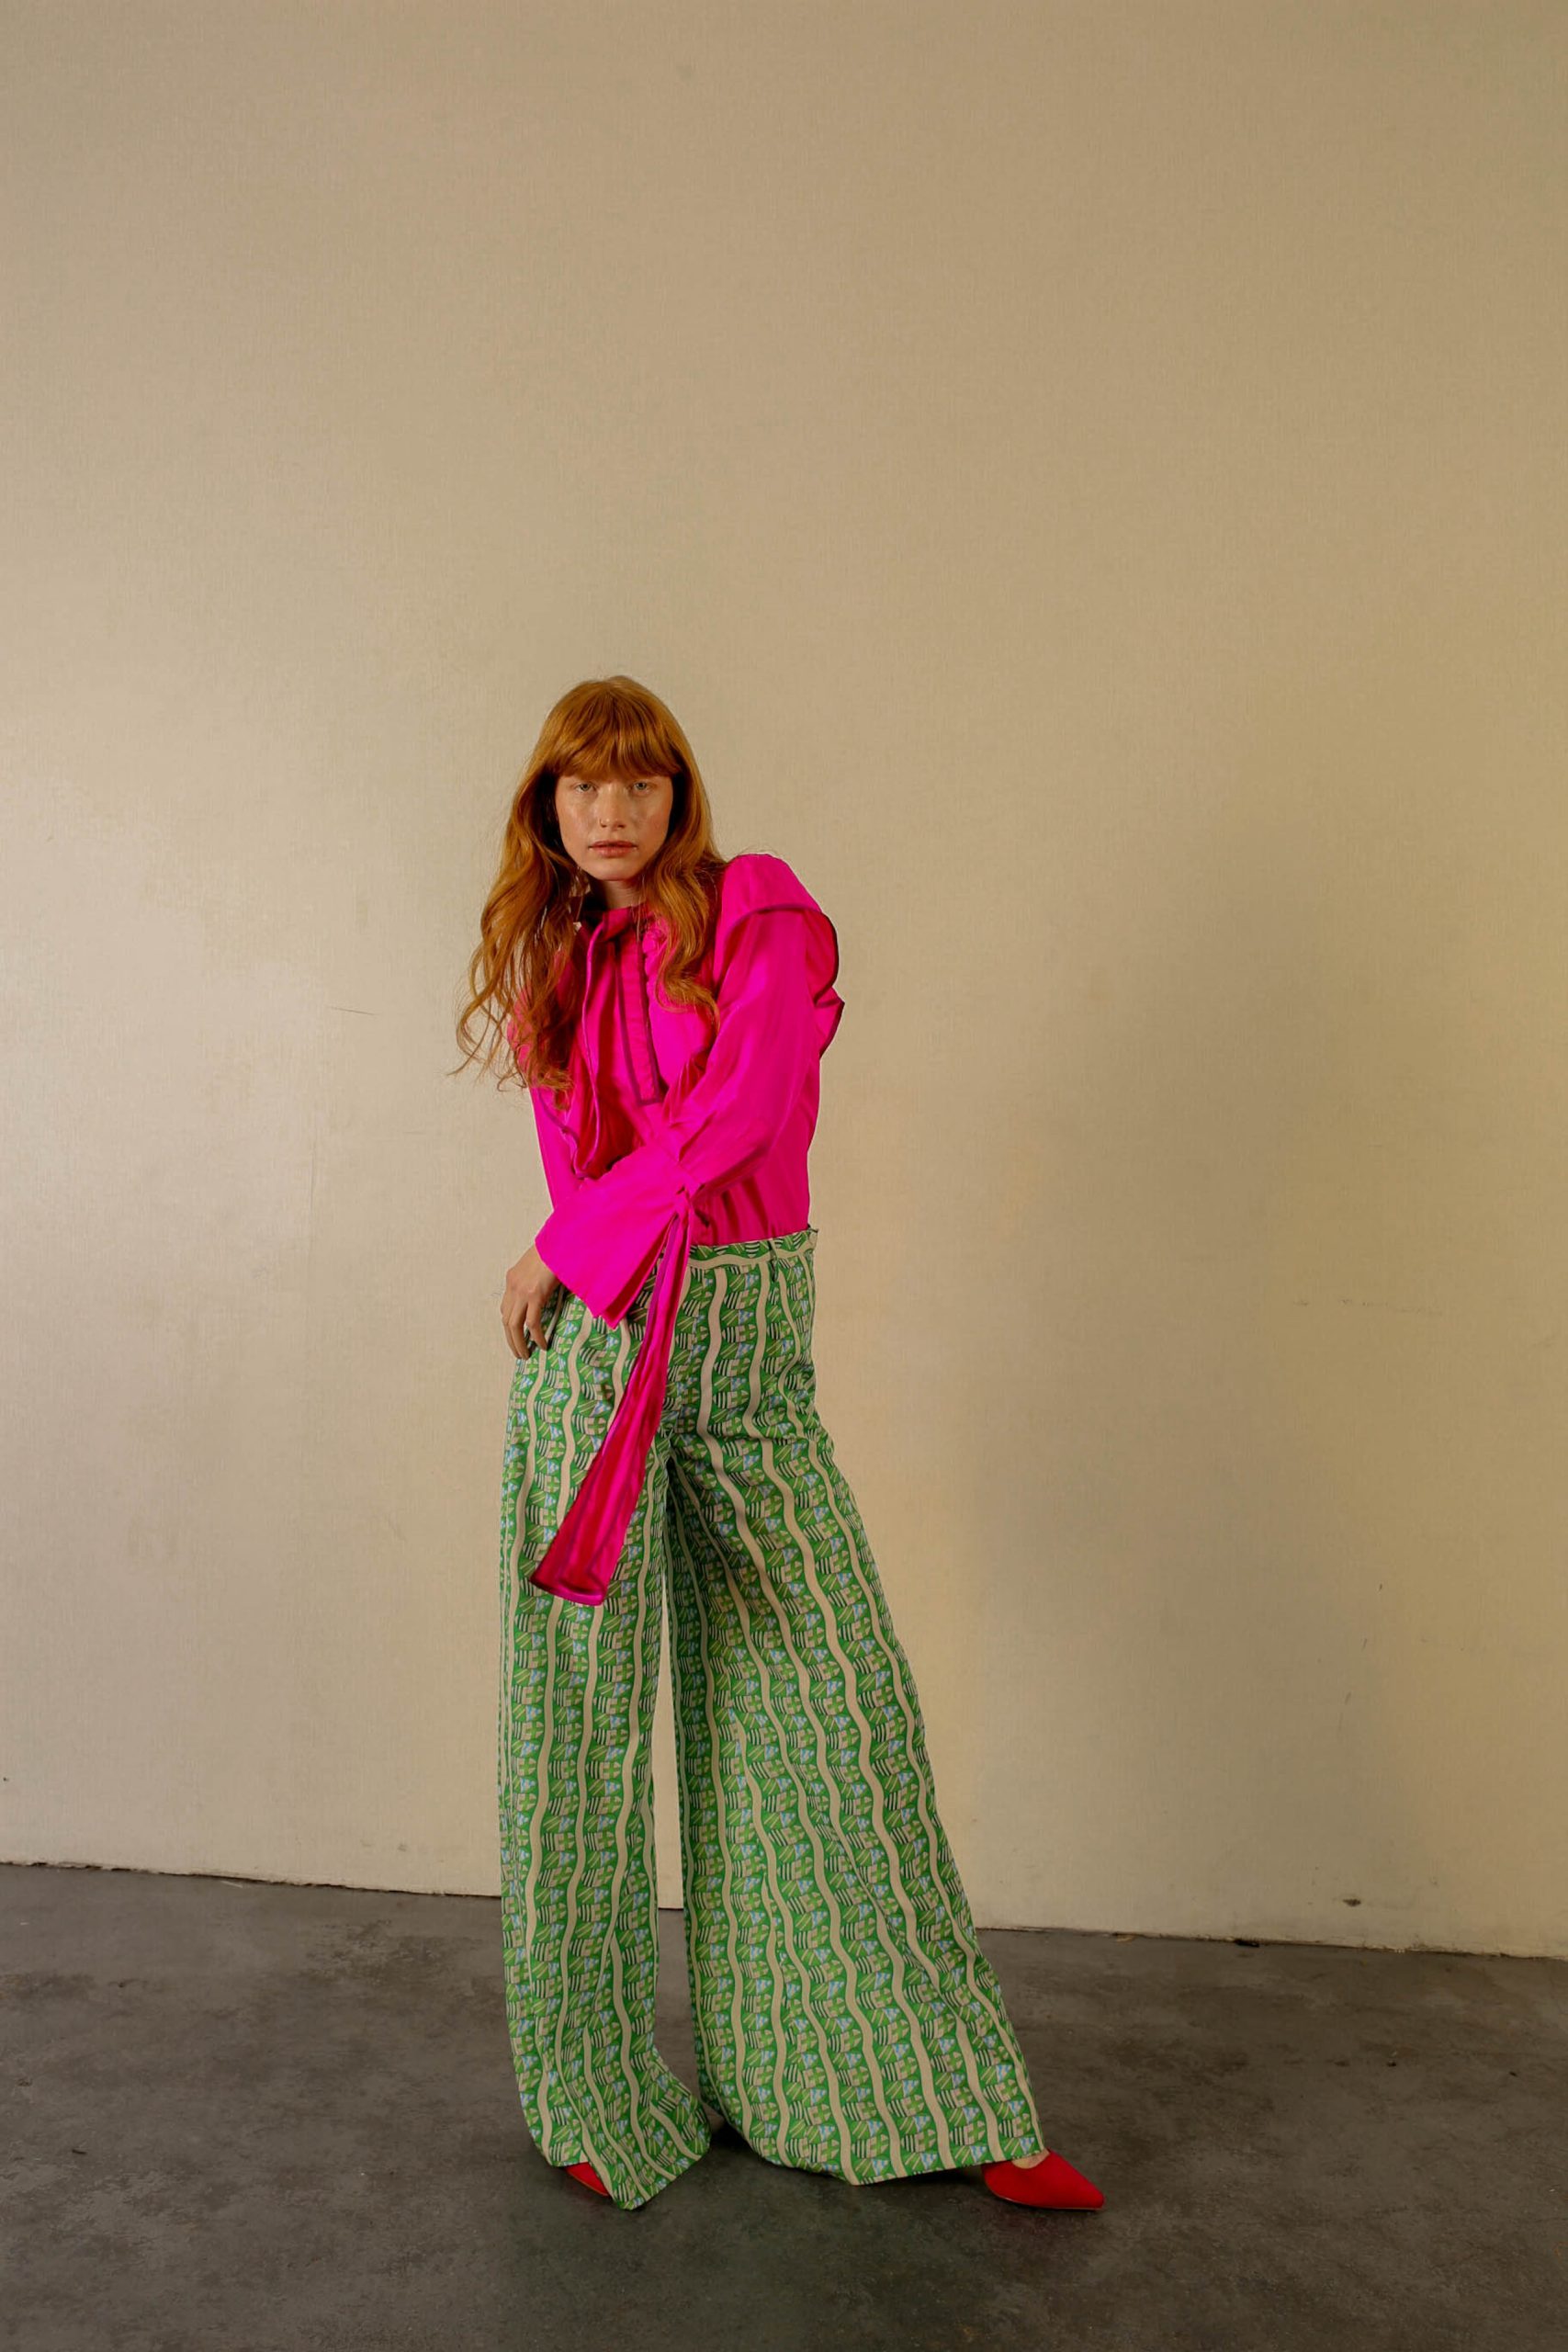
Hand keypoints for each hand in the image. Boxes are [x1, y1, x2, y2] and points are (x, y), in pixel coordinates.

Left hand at [501, 1245, 560, 1360]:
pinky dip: (536, 1336)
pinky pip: (532, 1322)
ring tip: (526, 1355)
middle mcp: (512, 1285)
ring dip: (518, 1343)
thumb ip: (539, 1280)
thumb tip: (548, 1292)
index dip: (510, 1325)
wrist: (562, 1239)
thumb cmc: (557, 1250)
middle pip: (506, 1320)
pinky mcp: (534, 1294)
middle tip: (519, 1353)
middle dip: (511, 1339)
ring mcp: (522, 1290)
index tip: (517, 1336)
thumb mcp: (541, 1266)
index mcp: (512, 1278)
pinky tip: (542, 1344)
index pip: (505, 1308)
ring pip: (514, 1325)